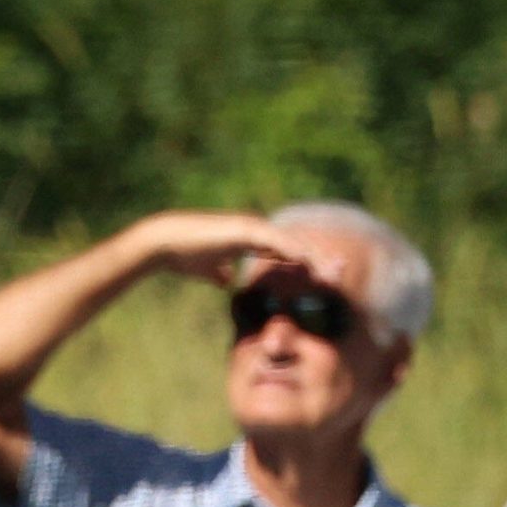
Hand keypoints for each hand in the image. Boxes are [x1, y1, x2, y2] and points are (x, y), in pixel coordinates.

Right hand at [130, 210, 320, 288]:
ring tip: (334, 269)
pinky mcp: (245, 230)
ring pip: (291, 242)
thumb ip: (220, 271)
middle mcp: (254, 229)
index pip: (285, 250)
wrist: (164, 243)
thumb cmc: (183, 254)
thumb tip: (227, 280)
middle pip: (294, 244)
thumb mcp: (208, 268)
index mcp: (248, 238)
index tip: (325, 275)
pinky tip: (310, 263)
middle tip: (342, 270)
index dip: (306, 261)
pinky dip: (295, 252)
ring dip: (314, 256)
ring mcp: (251, 227)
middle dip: (319, 257)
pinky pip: (277, 243)